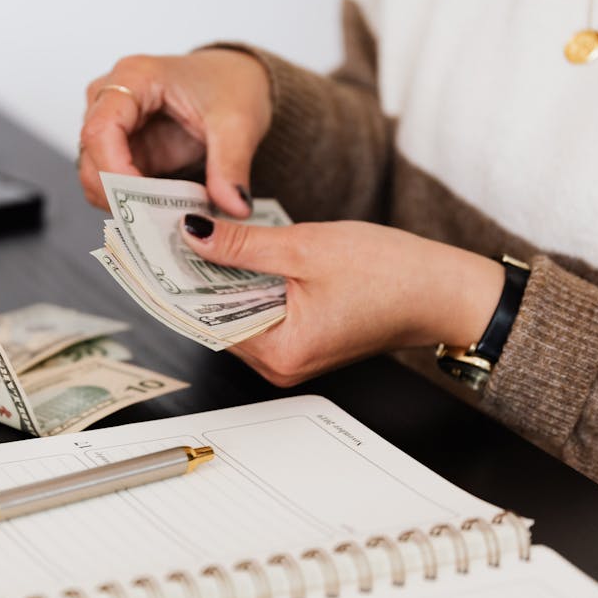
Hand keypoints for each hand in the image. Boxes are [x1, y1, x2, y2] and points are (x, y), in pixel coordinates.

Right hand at [78, 49, 271, 217]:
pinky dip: (132, 204)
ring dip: (124, 203)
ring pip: (95, 176)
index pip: (100, 129)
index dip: (114, 171)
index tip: (142, 202)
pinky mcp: (123, 150)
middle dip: (118, 195)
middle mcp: (112, 98)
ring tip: (165, 218)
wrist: (237, 80)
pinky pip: (113, 185)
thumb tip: (234, 206)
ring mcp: (114, 126)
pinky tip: (162, 212)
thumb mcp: (239, 123)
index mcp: (135, 77)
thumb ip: (231, 165)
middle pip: (90, 156)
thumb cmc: (230, 84)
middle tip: (157, 221)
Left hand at [179, 214, 505, 386]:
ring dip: (223, 278)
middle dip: (197, 276)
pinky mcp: (305, 340)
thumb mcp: (305, 247)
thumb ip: (242, 245)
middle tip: (172, 233)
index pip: (204, 319)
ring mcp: (293, 355)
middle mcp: (281, 365)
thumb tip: (194, 235)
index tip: (152, 251)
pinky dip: (249, 284)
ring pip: (238, 313)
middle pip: (217, 318)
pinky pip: (262, 312)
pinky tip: (241, 253)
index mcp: (280, 352)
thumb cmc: (393, 274)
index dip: (177, 282)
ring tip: (204, 235)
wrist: (445, 290)